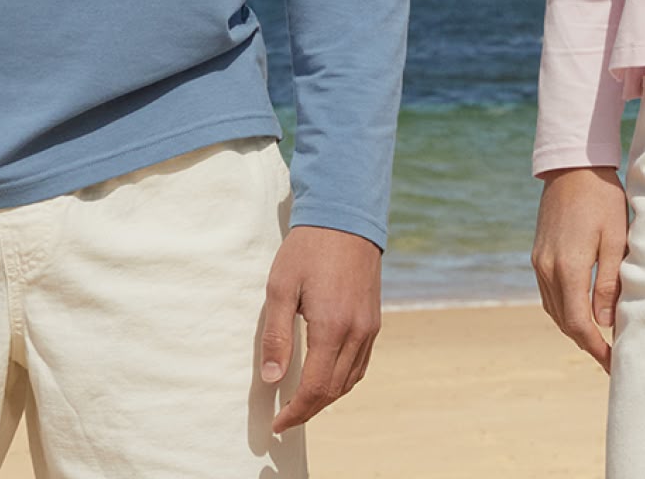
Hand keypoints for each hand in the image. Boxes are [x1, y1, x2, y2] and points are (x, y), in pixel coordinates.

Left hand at [257, 224, 382, 431]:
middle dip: (308, 410)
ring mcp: (369, 329)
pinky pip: (360, 365)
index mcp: (331, 329)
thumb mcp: (280, 289)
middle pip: (333, 390)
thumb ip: (275, 336)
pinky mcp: (373, 322)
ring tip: (301, 405)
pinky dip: (342, 381)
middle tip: (285, 419)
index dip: (295, 412)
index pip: (315, 388)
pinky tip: (326, 380)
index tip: (277, 424)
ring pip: (350, 381)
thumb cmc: (306, 251)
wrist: (345, 221)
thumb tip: (271, 379)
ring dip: (326, 398)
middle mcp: (356, 334)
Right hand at [530, 167, 624, 369]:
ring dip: (574, 329)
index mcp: (568, 267)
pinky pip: (548, 294)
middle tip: (610, 359)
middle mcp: (547, 268)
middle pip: (563, 321)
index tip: (613, 363)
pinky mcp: (538, 255)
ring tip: (599, 341)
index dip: (596, 348)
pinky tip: (580, 313)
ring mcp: (539, 262)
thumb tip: (605, 323)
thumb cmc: (603, 201)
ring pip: (553, 310)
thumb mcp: (615, 241)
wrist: (573, 169)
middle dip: (586, 343)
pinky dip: (564, 311)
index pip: (578, 322)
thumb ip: (608, 284)